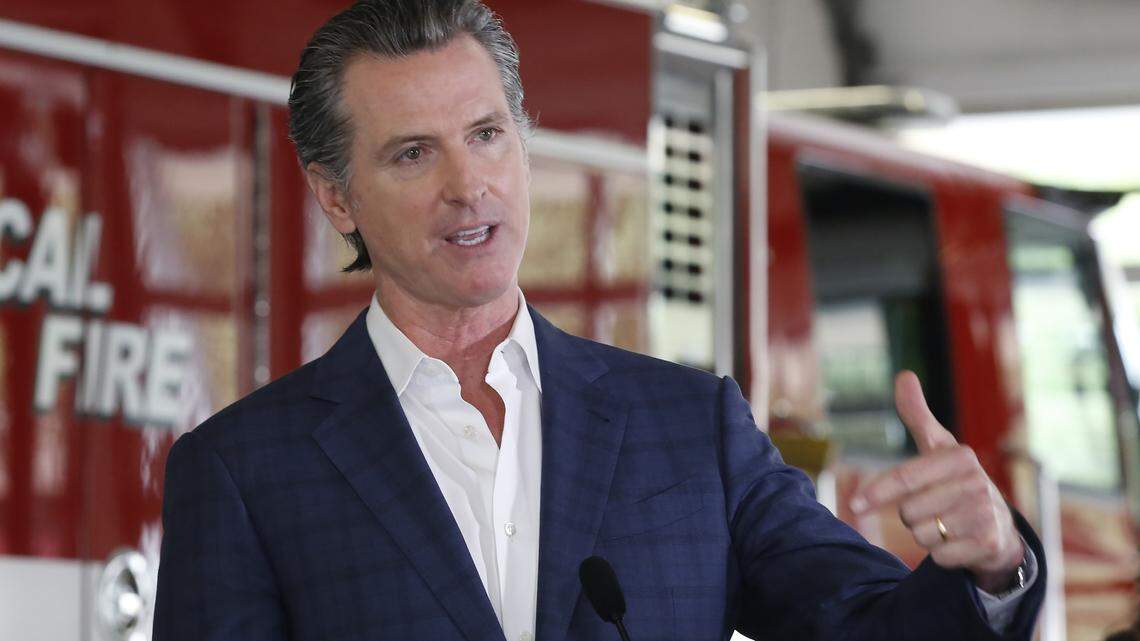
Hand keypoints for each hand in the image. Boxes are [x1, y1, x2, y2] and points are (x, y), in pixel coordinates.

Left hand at [849, 371, 1024, 592]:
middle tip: (933, 507)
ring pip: (922, 536)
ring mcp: (985, 514)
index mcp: (960, 456)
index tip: (854, 504)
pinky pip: (940, 557)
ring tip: (948, 523)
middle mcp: (976, 483)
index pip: (904, 479)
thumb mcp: (938, 446)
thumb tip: (904, 375)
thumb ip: (917, 415)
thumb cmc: (956, 480)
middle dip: (912, 515)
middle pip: (908, 512)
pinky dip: (943, 555)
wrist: (1000, 524)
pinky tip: (959, 542)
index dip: (875, 492)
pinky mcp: (989, 544)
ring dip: (927, 535)